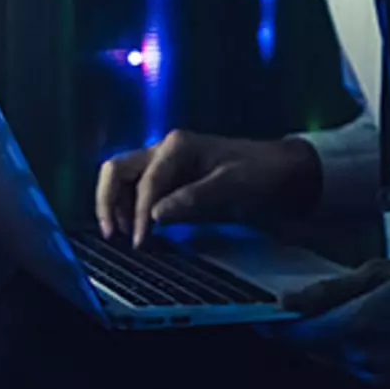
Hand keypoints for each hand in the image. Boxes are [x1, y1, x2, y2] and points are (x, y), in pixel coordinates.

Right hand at [95, 130, 320, 246]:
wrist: (281, 171)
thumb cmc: (259, 173)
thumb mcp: (232, 185)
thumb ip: (193, 198)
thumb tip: (155, 215)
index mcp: (177, 146)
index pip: (145, 182)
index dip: (137, 213)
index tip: (139, 242)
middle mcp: (164, 150)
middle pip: (117, 169)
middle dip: (108, 201)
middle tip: (112, 235)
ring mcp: (165, 164)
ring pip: (121, 179)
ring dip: (114, 204)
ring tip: (120, 235)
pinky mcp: (169, 179)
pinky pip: (136, 190)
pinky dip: (127, 207)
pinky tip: (135, 229)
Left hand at [265, 257, 389, 384]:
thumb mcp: (385, 272)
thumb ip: (333, 292)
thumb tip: (288, 303)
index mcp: (357, 329)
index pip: (297, 335)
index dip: (273, 325)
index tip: (256, 311)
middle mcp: (364, 360)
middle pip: (311, 350)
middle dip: (296, 331)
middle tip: (285, 305)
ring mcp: (382, 375)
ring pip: (333, 358)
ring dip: (322, 339)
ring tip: (322, 309)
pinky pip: (357, 365)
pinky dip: (347, 347)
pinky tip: (357, 323)